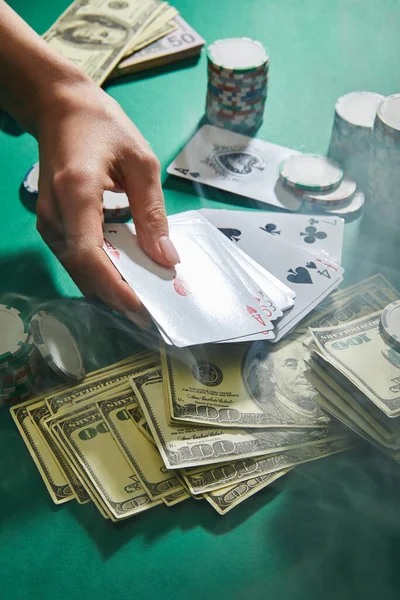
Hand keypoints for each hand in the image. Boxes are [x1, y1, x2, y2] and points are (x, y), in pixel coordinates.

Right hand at [35, 77, 178, 324]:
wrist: (61, 107)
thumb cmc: (103, 126)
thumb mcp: (141, 162)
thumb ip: (153, 213)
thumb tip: (167, 259)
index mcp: (76, 192)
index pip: (91, 255)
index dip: (116, 288)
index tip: (144, 309)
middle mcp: (55, 214)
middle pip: (84, 271)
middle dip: (118, 297)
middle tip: (154, 314)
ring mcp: (49, 222)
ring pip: (79, 271)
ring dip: (110, 289)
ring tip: (145, 300)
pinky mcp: (53, 225)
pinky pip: (77, 260)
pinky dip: (102, 274)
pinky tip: (126, 278)